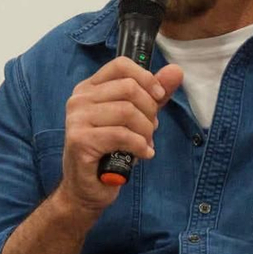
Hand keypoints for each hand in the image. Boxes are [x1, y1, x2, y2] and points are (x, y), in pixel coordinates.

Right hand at [55, 56, 185, 214]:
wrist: (88, 188)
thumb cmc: (110, 152)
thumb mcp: (136, 119)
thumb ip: (153, 95)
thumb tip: (175, 71)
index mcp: (89, 88)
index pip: (121, 65)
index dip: (146, 78)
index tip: (158, 97)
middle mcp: (79, 100)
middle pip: (129, 88)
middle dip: (149, 111)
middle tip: (150, 130)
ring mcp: (76, 119)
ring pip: (127, 112)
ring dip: (146, 132)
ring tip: (145, 144)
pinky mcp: (80, 140)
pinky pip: (121, 135)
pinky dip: (139, 146)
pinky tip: (142, 155)